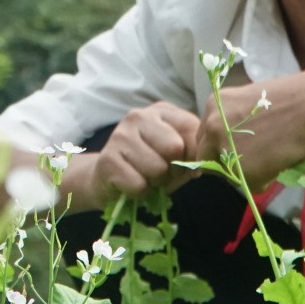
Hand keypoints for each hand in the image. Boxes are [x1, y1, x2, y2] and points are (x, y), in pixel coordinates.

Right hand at [77, 102, 205, 203]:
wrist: (105, 178)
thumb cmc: (148, 166)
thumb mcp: (176, 155)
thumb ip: (193, 152)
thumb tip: (198, 163)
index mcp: (160, 111)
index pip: (191, 128)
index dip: (193, 153)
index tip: (182, 163)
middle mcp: (138, 116)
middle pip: (175, 148)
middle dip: (173, 168)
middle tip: (161, 173)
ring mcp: (120, 135)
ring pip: (157, 169)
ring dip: (155, 182)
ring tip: (144, 177)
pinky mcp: (108, 159)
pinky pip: (139, 185)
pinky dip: (140, 192)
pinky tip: (130, 184)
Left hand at [198, 72, 304, 190]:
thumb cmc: (292, 98)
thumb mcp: (247, 102)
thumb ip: (231, 121)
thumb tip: (230, 143)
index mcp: (213, 106)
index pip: (205, 137)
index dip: (218, 148)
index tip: (232, 153)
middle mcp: (212, 126)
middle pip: (207, 157)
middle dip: (224, 163)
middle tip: (250, 163)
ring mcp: (224, 148)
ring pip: (227, 173)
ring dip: (245, 173)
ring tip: (272, 159)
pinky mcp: (241, 169)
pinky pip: (248, 185)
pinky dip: (264, 180)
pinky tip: (279, 164)